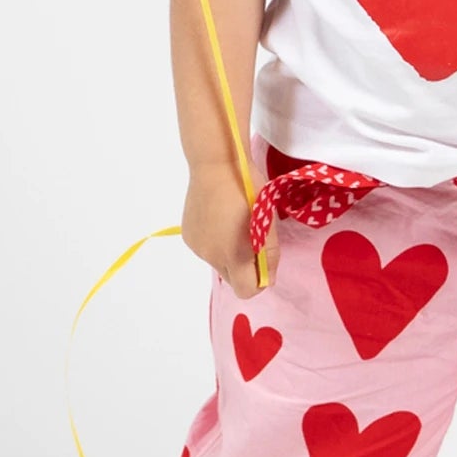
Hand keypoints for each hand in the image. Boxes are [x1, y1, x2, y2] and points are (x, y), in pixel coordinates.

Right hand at [180, 164, 278, 297]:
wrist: (216, 164)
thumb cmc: (248, 190)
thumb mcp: (267, 222)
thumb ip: (269, 256)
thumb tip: (267, 279)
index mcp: (233, 256)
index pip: (246, 291)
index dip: (259, 281)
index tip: (264, 261)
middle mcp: (211, 257)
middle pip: (232, 278)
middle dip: (244, 266)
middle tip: (251, 238)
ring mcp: (196, 246)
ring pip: (218, 262)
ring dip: (228, 252)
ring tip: (233, 222)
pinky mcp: (188, 235)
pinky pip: (206, 248)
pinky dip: (215, 241)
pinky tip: (218, 217)